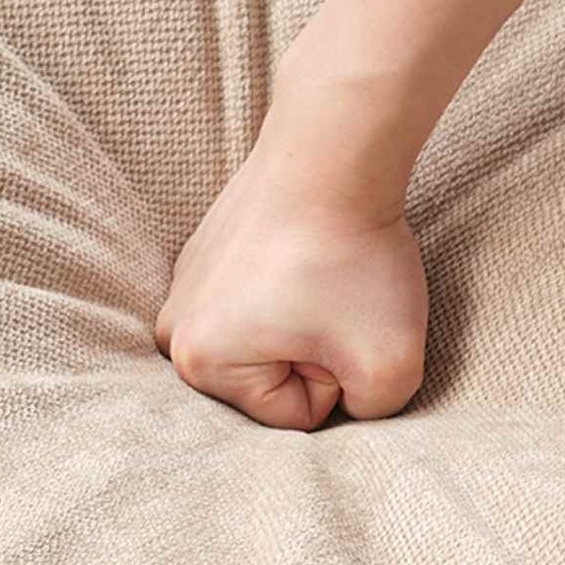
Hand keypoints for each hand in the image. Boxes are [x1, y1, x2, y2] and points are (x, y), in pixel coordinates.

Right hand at [153, 144, 428, 431]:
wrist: (334, 148)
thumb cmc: (353, 259)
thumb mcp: (391, 372)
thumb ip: (371, 417)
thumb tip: (350, 404)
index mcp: (197, 364)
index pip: (292, 416)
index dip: (337, 378)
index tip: (344, 326)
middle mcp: (173, 328)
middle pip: (269, 382)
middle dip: (316, 355)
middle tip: (338, 303)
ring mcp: (184, 284)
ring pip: (267, 342)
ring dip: (305, 322)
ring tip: (323, 277)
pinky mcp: (206, 251)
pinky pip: (260, 301)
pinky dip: (290, 285)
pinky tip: (307, 253)